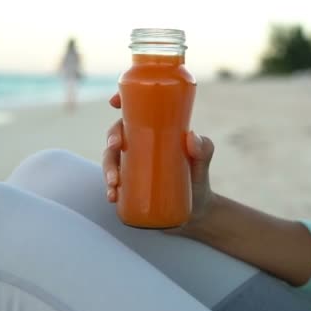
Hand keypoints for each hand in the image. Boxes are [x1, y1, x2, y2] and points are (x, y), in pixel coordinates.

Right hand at [102, 93, 217, 229]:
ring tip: (114, 183)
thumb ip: (203, 149)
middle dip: (111, 138)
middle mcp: (138, 145)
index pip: (134, 111)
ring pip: (110, 159)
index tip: (114, 103)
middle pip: (117, 133)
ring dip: (107, 169)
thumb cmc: (197, 177)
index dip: (121, 100)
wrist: (196, 209)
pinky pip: (112, 183)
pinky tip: (112, 196)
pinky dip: (109, 189)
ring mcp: (131, 165)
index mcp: (154, 131)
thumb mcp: (202, 161)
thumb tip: (190, 137)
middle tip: (115, 147)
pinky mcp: (128, 186)